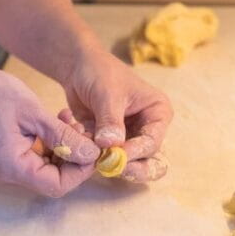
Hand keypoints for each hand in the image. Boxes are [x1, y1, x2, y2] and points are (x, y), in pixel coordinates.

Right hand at [0, 59, 100, 196]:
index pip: (56, 185)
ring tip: (69, 121)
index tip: (92, 148)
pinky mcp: (9, 156)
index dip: (80, 170)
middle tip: (83, 130)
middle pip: (53, 179)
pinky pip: (38, 157)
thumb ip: (64, 137)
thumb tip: (92, 155)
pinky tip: (58, 122)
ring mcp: (7, 166)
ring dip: (65, 147)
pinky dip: (52, 143)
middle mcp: (8, 174)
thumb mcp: (35, 114)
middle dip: (74, 157)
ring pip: (48, 168)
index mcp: (12, 167)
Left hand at [62, 50, 172, 182]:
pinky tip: (79, 132)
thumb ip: (111, 121)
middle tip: (112, 168)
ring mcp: (129, 137)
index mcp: (157, 113)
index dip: (136, 153)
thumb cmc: (99, 72)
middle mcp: (147, 128)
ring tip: (89, 146)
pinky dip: (91, 152)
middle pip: (149, 161)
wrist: (77, 67)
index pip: (152, 142)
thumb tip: (111, 146)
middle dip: (131, 169)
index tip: (117, 156)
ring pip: (127, 163)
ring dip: (106, 159)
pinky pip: (104, 157)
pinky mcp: (111, 143)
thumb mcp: (107, 94)